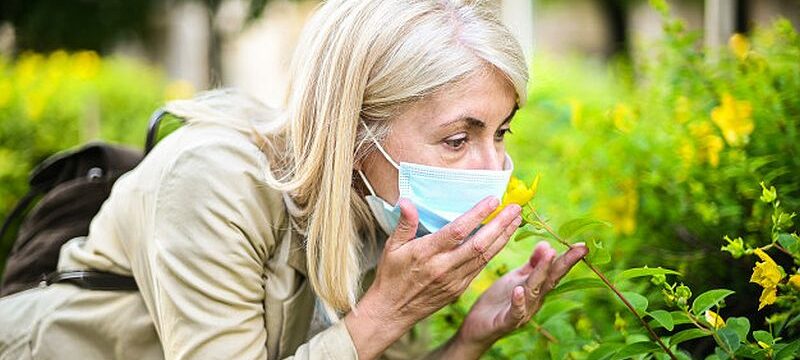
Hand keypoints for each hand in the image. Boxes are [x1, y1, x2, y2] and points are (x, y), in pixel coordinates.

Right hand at [345, 196, 521, 359]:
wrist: (392, 311)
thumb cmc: (390, 275)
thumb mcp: (392, 247)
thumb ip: (404, 224)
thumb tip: (407, 201)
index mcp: (426, 253)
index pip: (457, 231)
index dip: (477, 215)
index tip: (493, 199)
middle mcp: (444, 267)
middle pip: (479, 244)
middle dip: (500, 225)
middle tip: (515, 207)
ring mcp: (454, 280)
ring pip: (485, 257)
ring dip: (503, 237)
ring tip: (516, 219)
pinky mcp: (459, 289)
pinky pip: (481, 267)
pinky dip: (495, 251)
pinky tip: (503, 238)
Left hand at [454, 241, 587, 352]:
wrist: (478, 325)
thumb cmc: (499, 300)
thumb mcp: (516, 278)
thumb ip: (532, 264)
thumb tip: (548, 244)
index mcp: (537, 287)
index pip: (555, 270)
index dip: (568, 258)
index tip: (583, 245)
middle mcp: (535, 300)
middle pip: (551, 279)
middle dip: (565, 263)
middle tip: (580, 249)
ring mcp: (523, 311)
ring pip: (535, 291)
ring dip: (542, 273)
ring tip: (550, 255)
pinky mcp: (507, 321)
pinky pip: (515, 312)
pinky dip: (518, 301)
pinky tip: (519, 290)